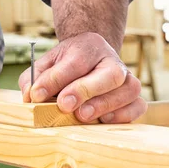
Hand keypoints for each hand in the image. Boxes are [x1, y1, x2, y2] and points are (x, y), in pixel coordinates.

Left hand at [18, 32, 146, 122]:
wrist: (92, 57)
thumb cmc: (68, 65)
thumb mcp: (47, 63)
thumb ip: (34, 77)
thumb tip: (31, 95)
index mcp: (89, 47)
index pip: (75, 61)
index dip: (55, 79)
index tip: (37, 95)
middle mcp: (112, 60)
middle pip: (110, 73)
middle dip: (86, 90)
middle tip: (65, 105)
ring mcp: (127, 78)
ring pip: (128, 89)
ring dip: (105, 105)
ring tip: (83, 115)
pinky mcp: (134, 97)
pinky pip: (138, 105)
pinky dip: (124, 115)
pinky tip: (104, 120)